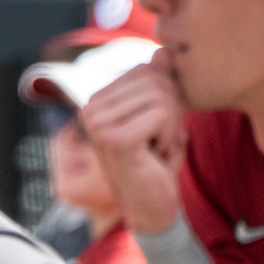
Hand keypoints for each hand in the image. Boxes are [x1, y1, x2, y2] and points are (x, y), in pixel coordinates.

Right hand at [83, 50, 188, 234]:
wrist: (153, 211)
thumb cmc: (157, 164)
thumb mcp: (163, 117)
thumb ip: (161, 84)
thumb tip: (164, 51)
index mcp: (97, 99)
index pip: (145, 69)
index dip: (166, 98)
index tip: (157, 130)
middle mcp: (90, 107)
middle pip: (154, 79)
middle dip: (172, 111)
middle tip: (161, 142)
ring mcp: (98, 123)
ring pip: (161, 96)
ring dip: (173, 126)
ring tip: (158, 150)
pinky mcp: (114, 138)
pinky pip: (161, 114)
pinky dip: (171, 136)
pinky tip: (158, 157)